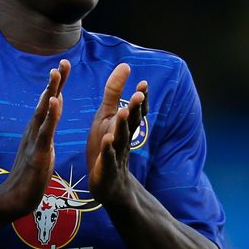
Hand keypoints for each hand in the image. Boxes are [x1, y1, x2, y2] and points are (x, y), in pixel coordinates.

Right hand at [0, 59, 68, 216]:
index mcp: (38, 130)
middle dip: (55, 81)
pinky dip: (50, 116)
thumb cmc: (30, 175)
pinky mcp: (38, 152)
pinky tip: (55, 102)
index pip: (50, 103)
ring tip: (56, 73)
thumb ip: (46, 130)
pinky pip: (45, 131)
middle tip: (63, 61)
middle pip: (46, 101)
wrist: (15, 198)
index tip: (65, 66)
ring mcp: (35, 140)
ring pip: (43, 111)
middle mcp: (34, 130)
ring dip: (50, 91)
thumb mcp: (42, 148)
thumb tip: (52, 114)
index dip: (57, 85)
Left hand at [87, 63, 146, 202]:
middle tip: (139, 94)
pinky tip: (107, 140)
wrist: (109, 184)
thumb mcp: (108, 115)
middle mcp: (123, 138)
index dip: (140, 99)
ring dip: (123, 125)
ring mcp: (116, 154)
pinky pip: (107, 158)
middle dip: (134, 108)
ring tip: (123, 112)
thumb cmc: (107, 145)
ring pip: (121, 138)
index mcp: (124, 126)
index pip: (135, 111)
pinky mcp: (105, 168)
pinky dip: (108, 150)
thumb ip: (115, 92)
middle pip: (131, 122)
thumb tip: (126, 64)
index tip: (144, 84)